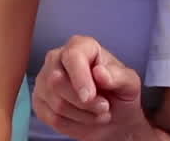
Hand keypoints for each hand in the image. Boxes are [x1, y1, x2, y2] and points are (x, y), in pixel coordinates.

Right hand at [32, 35, 147, 140]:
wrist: (114, 117)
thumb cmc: (120, 93)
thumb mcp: (129, 83)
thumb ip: (118, 76)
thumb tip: (99, 72)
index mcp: (80, 46)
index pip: (72, 57)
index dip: (80, 78)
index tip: (89, 96)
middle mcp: (57, 58)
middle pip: (57, 81)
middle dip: (84, 102)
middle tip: (104, 108)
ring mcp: (44, 80)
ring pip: (56, 103)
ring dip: (82, 115)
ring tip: (99, 113)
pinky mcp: (40, 102)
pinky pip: (51, 118)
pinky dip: (73, 124)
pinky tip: (85, 119)